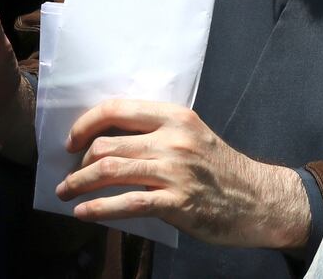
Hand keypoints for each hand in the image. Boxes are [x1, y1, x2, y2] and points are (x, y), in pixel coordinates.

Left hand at [57, 100, 310, 249]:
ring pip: (111, 171)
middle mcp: (173, 139)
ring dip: (79, 184)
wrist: (257, 198)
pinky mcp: (176, 203)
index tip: (71, 140)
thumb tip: (109, 142)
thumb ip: (158, 134)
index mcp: (176, 116)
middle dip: (78, 162)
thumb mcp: (193, 136)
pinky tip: (83, 213)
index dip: (86, 123)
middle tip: (68, 176)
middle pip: (108, 144)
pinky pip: (127, 203)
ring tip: (65, 193)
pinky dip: (98, 208)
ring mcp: (175, 171)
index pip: (118, 109)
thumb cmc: (220, 168)